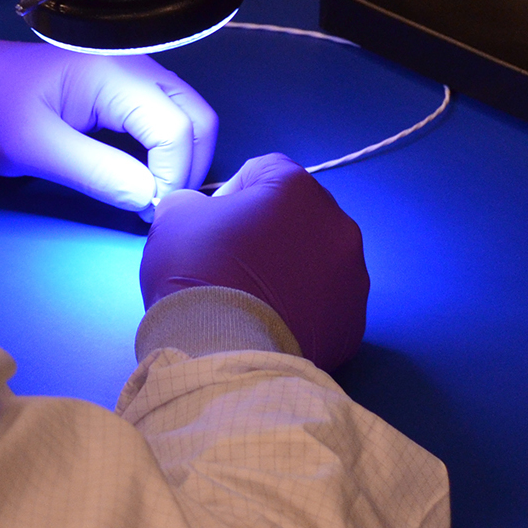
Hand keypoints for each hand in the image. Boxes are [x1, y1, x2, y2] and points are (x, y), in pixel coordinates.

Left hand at [0, 34, 216, 212]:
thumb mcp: (32, 146)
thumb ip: (94, 171)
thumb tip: (149, 200)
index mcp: (113, 73)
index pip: (176, 128)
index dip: (172, 177)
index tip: (148, 214)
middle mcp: (134, 66)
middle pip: (197, 118)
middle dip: (190, 168)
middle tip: (158, 210)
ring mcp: (132, 76)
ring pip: (188, 118)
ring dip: (183, 161)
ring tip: (152, 200)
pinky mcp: (125, 91)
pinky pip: (166, 119)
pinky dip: (169, 152)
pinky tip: (147, 181)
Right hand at [140, 153, 367, 371]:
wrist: (223, 355)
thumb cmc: (199, 274)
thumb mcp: (174, 217)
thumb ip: (191, 202)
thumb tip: (201, 215)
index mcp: (297, 189)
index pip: (264, 171)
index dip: (232, 195)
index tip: (212, 226)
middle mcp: (337, 226)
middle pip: (297, 216)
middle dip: (268, 233)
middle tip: (231, 263)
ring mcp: (352, 279)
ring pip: (316, 261)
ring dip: (290, 271)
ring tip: (253, 299)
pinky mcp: (353, 325)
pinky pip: (325, 305)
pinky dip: (303, 310)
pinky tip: (272, 325)